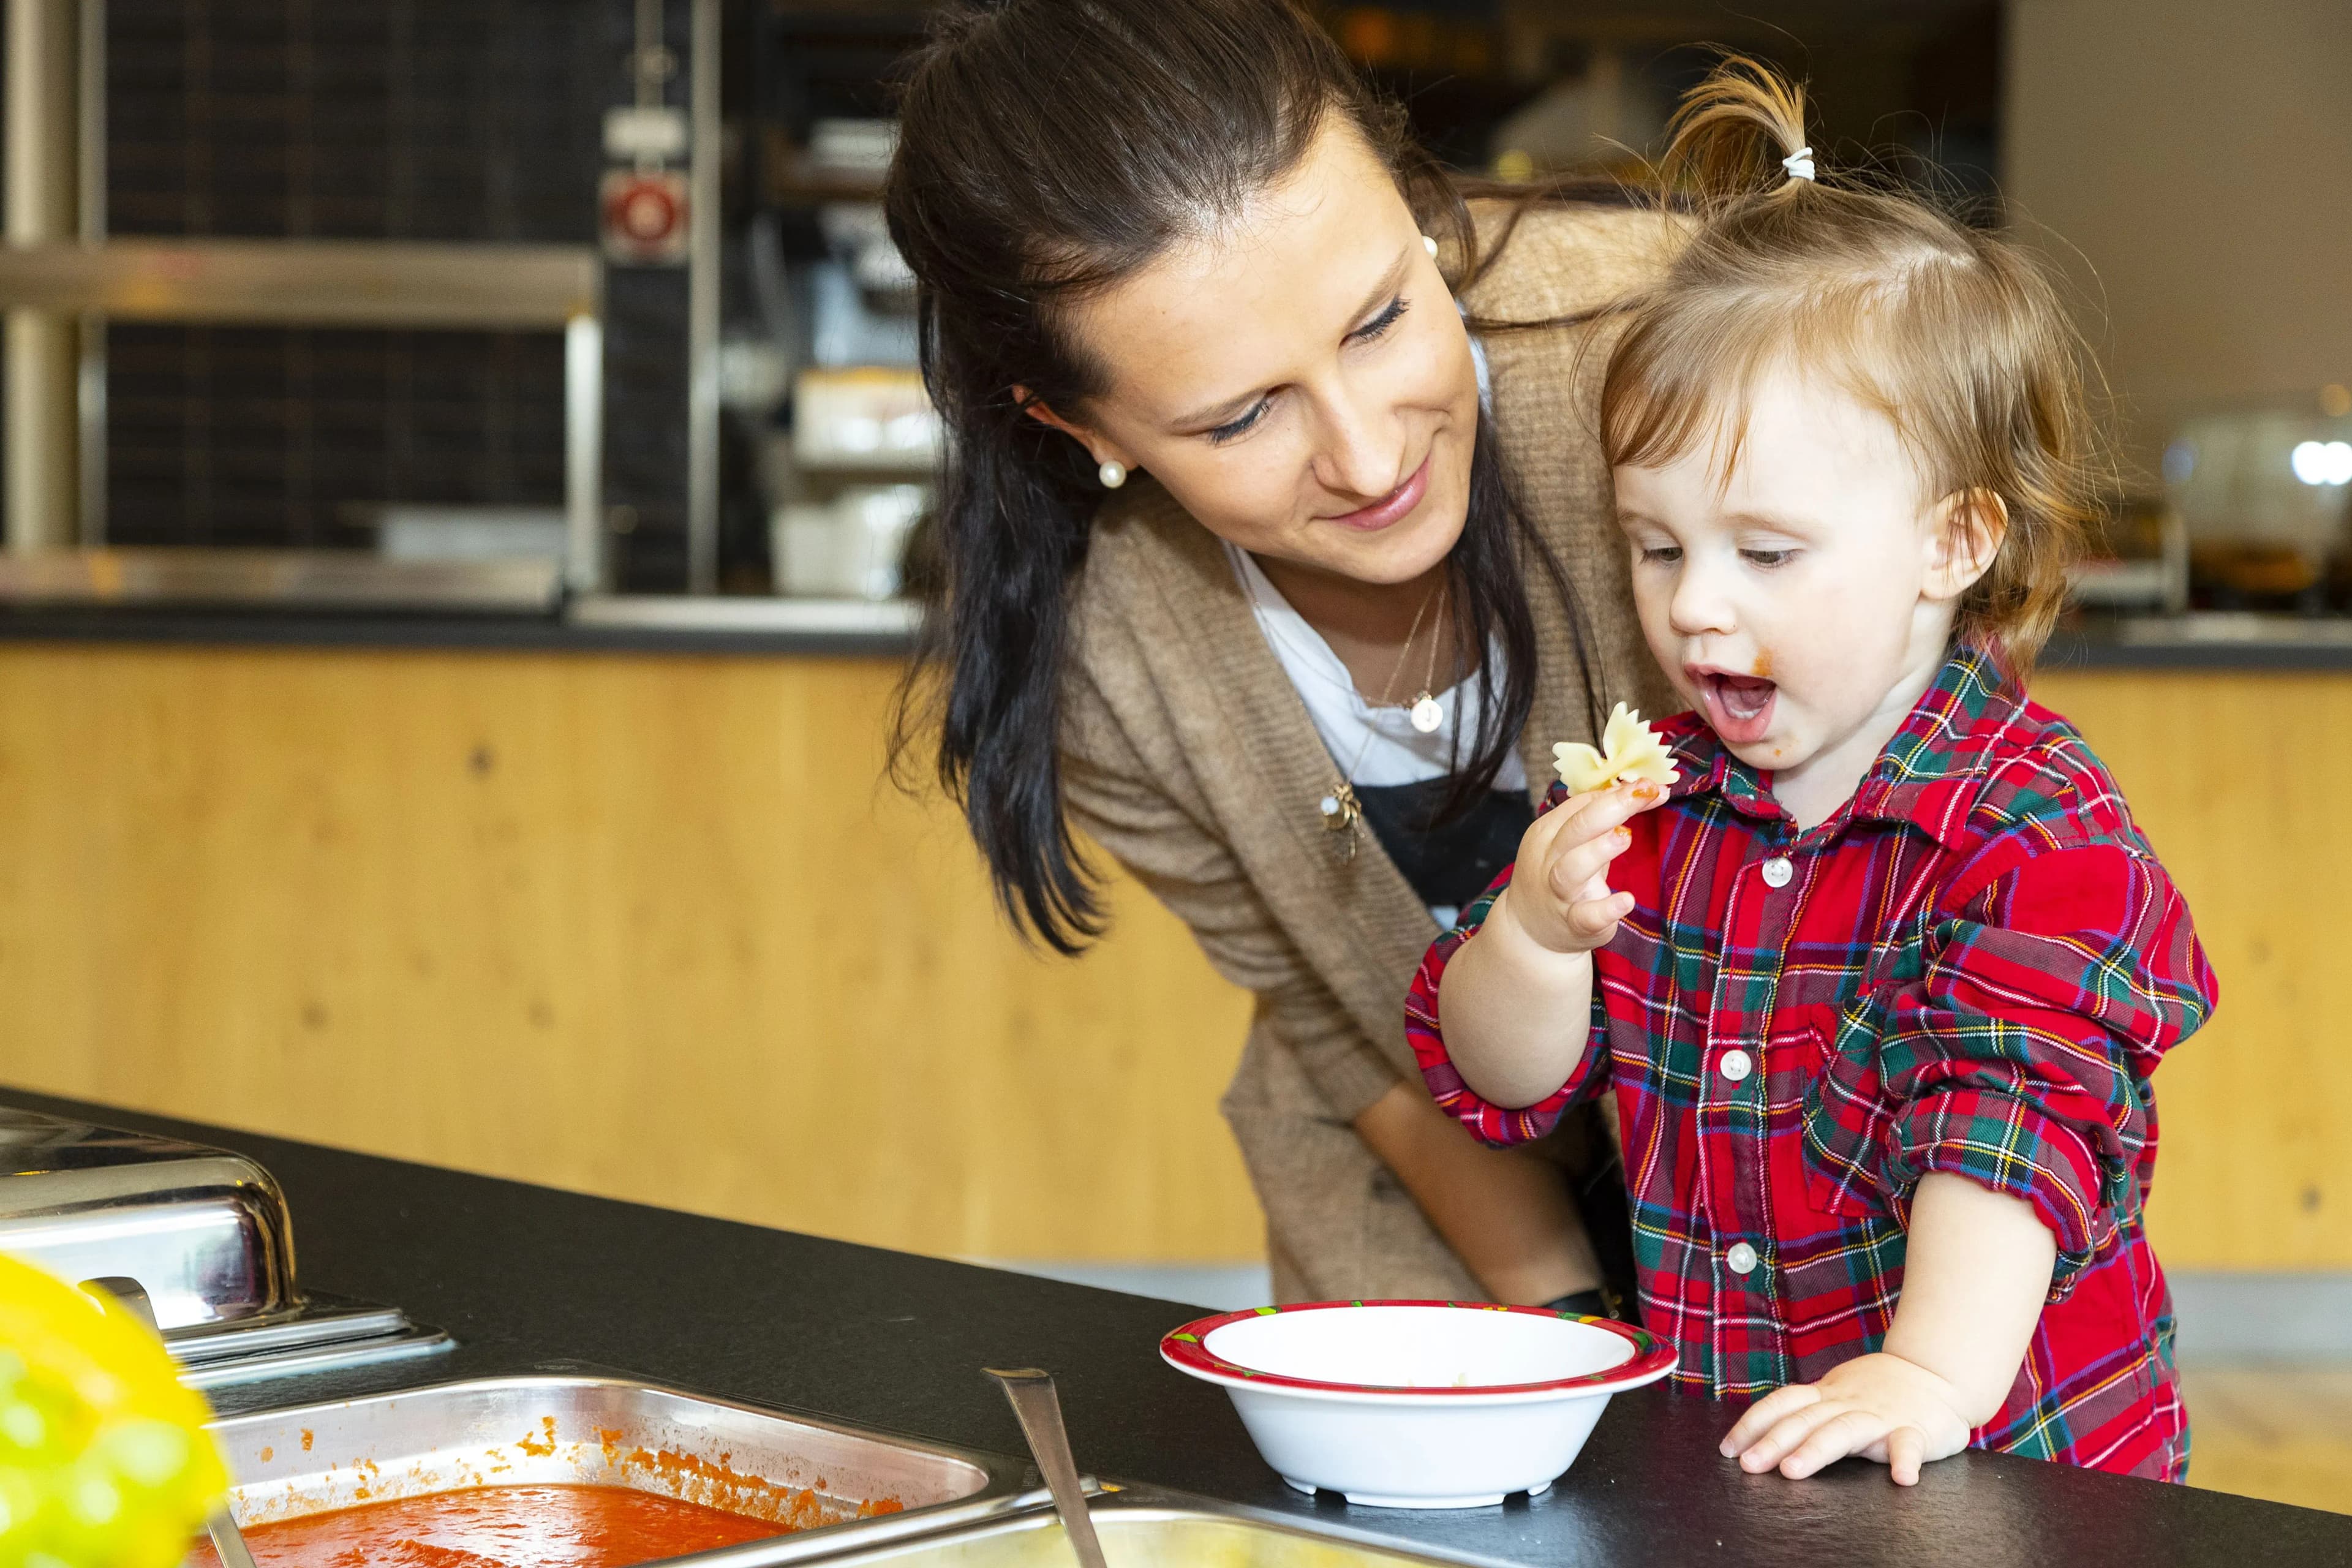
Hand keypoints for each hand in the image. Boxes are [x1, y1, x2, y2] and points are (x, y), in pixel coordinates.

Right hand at [1491, 781, 1662, 955]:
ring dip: (1599, 850)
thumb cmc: (1559, 876)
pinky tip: (1626, 900)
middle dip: (1612, 806)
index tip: (1650, 785)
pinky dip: (1606, 909)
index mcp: (1548, 832)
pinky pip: (1587, 916)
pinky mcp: (1573, 924)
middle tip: (1645, 792)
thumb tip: (1645, 789)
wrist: (1530, 930)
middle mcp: (1550, 859)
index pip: (1582, 804)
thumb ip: (1604, 818)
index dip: (1617, 793)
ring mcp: (1559, 894)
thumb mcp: (1573, 843)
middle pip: (1576, 828)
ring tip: (1625, 836)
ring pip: (1572, 868)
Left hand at [1719, 1352, 1974, 1484]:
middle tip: (1749, 1465)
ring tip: (1793, 1471)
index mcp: (1828, 1394)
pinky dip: (1905, 1459)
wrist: (1937, 1373)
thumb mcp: (1838, 1392)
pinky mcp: (1917, 1430)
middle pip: (1805, 1420)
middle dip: (1773, 1442)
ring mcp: (1881, 1416)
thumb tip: (1762, 1433)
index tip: (1728, 1449)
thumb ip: (1809, 1410)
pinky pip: (1910, 1444)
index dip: (1753, 1423)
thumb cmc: (1881, 1388)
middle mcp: (1848, 1403)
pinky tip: (1901, 1477)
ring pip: (1844, 1431)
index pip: (1783, 1403)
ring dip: (1817, 1450)